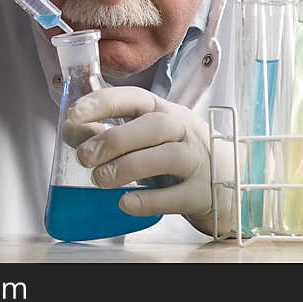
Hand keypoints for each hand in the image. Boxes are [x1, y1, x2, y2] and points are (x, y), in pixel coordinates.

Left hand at [68, 86, 234, 235]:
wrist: (231, 182)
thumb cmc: (180, 154)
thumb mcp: (151, 138)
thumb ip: (113, 132)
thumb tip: (71, 130)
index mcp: (167, 112)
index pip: (137, 98)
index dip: (105, 102)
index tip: (74, 115)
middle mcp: (184, 131)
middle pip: (153, 126)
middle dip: (114, 139)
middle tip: (84, 157)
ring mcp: (198, 161)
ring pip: (167, 156)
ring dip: (128, 166)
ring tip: (99, 180)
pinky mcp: (202, 193)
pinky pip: (177, 196)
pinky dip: (150, 201)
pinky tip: (126, 203)